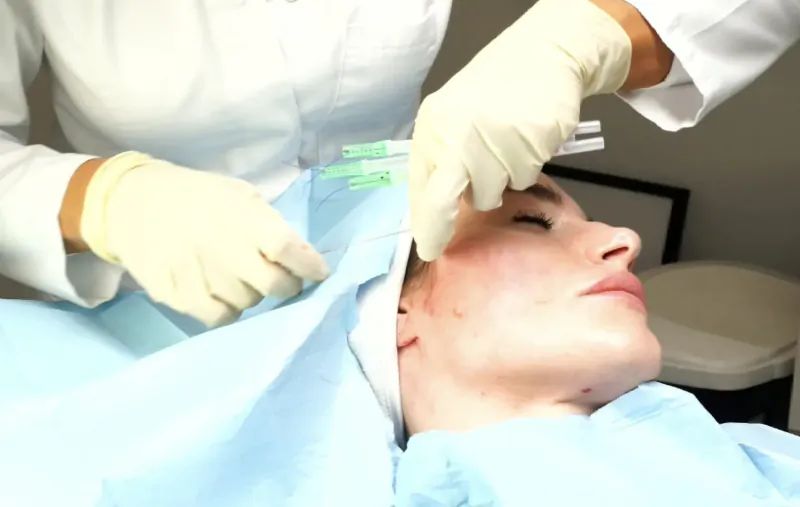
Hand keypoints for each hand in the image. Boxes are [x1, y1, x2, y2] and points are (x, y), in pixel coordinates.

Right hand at [80, 152, 328, 325]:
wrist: (130, 203)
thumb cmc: (196, 197)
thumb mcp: (238, 195)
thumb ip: (270, 224)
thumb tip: (303, 257)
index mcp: (240, 216)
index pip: (286, 248)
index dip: (310, 266)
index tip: (320, 273)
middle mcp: (221, 247)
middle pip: (273, 285)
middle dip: (289, 287)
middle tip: (285, 280)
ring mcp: (198, 274)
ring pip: (249, 304)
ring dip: (254, 294)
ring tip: (240, 276)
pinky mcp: (177, 296)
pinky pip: (220, 317)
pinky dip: (229, 310)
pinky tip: (222, 292)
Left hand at [408, 0, 631, 260]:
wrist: (543, 56)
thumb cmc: (494, 93)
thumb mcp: (453, 120)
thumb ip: (441, 159)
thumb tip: (431, 211)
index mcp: (435, 127)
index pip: (423, 188)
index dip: (425, 224)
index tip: (427, 246)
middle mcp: (458, 133)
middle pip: (444, 199)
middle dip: (441, 226)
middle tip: (437, 245)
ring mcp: (494, 138)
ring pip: (491, 193)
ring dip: (498, 181)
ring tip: (503, 149)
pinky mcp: (530, 142)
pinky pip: (523, 178)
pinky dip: (524, 167)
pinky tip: (523, 141)